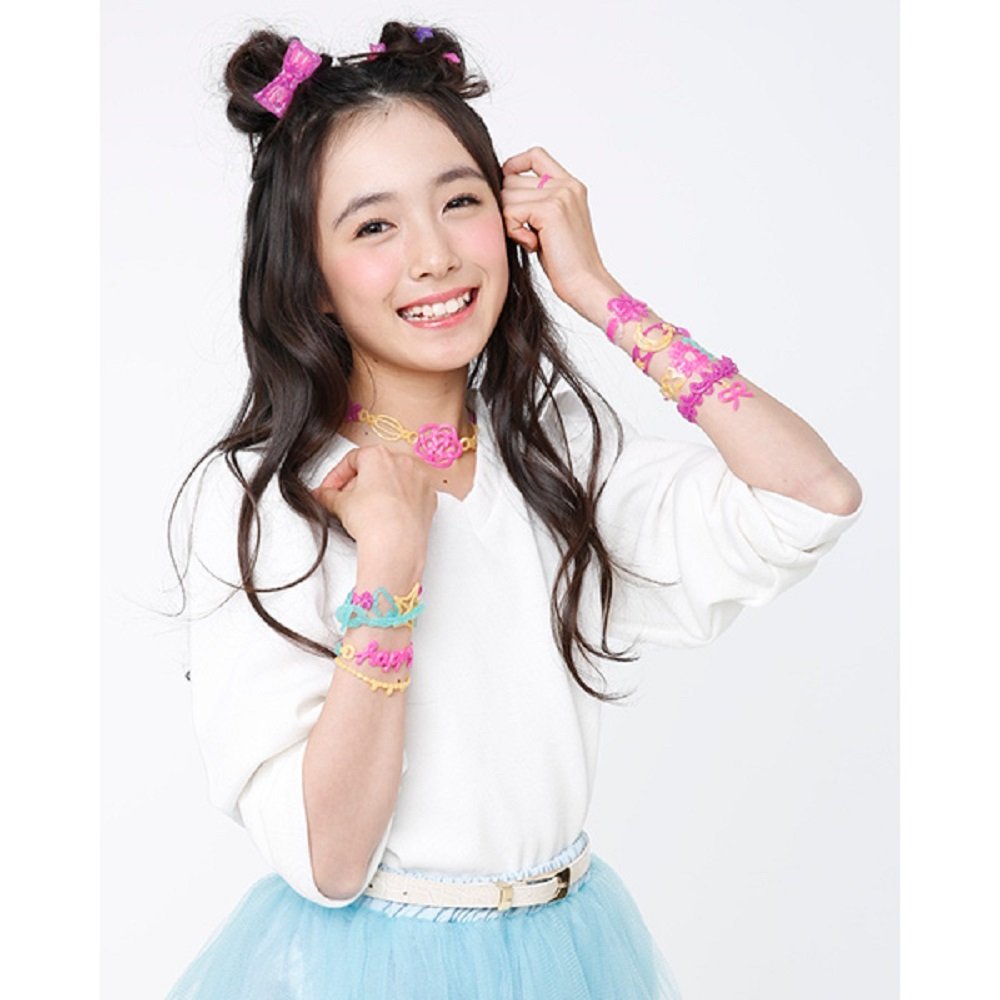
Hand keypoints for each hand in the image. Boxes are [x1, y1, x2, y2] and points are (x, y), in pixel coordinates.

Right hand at [311, 446, 436, 557]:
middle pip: (375, 468)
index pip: (352, 460)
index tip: (330, 490)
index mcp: (378, 455)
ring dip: (380, 491)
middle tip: (346, 501)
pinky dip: (399, 501)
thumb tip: (322, 495)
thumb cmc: (373, 520)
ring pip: (395, 480)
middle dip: (358, 484)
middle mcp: (403, 461)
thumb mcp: (341, 504)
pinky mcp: (430, 497)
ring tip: (367, 511)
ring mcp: (420, 478)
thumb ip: (328, 495)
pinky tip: (388, 516)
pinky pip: (411, 494)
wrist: (397, 545)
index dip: (337, 476)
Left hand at [500, 147, 612, 313]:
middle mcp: (567, 185)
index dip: (514, 165)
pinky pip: (510, 212)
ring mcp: (560, 194)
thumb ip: (533, 202)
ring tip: (532, 241)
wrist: (585, 283)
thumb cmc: (566, 262)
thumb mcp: (549, 225)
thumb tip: (499, 189)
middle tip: (527, 233)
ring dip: (510, 222)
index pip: (535, 155)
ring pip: (507, 196)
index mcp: (571, 185)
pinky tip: (532, 246)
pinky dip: (514, 232)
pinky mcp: (550, 209)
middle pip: (512, 180)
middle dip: (510, 208)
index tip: (507, 186)